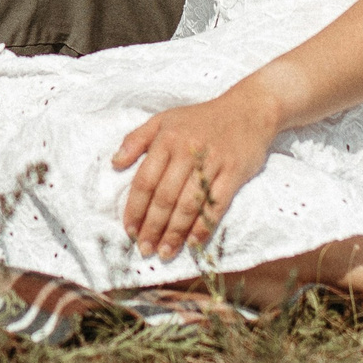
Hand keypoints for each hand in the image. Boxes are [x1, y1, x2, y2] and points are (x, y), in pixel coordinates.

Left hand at [111, 83, 278, 260]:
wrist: (248, 110)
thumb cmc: (201, 118)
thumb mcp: (164, 119)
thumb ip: (136, 139)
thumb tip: (115, 163)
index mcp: (167, 139)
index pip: (145, 180)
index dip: (135, 208)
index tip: (129, 230)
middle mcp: (187, 151)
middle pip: (165, 196)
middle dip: (152, 226)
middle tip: (145, 248)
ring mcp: (212, 163)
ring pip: (189, 204)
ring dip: (175, 232)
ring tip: (164, 252)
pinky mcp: (234, 173)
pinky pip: (216, 205)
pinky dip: (204, 226)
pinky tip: (193, 243)